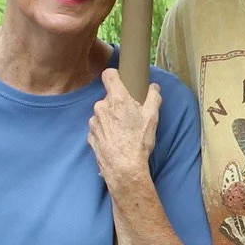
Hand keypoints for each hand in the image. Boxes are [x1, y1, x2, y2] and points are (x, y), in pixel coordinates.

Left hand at [87, 68, 159, 192]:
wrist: (124, 169)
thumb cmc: (138, 142)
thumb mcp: (152, 118)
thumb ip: (153, 97)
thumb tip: (154, 88)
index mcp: (117, 99)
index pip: (109, 75)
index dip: (115, 75)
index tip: (122, 81)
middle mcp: (101, 107)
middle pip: (108, 98)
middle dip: (117, 104)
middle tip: (130, 115)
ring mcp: (94, 122)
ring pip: (103, 114)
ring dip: (111, 119)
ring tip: (123, 132)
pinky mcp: (90, 136)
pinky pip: (99, 128)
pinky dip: (106, 131)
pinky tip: (116, 141)